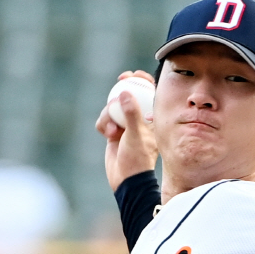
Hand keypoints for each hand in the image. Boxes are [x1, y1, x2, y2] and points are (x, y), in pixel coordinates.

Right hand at [96, 70, 158, 191]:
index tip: (136, 74)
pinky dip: (103, 125)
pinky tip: (107, 136)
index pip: (151, 95)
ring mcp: (126, 126)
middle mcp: (140, 121)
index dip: (145, 81)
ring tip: (112, 131)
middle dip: (124, 87)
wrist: (126, 179)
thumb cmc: (137, 158)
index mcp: (151, 120)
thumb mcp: (136, 135)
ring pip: (113, 108)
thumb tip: (124, 92)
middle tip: (121, 78)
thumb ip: (131, 114)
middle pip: (131, 96)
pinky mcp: (114, 132)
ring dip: (109, 115)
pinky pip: (104, 120)